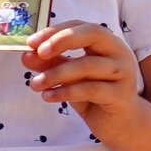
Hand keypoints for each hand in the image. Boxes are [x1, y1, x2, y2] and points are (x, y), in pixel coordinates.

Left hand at [21, 21, 141, 136]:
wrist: (121, 124)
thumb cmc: (96, 96)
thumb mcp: (70, 77)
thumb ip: (51, 64)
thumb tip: (26, 56)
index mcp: (107, 44)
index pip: (81, 26)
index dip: (56, 31)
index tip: (31, 43)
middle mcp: (119, 53)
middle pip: (93, 34)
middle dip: (62, 40)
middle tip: (39, 53)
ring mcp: (123, 73)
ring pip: (87, 65)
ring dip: (56, 74)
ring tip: (35, 84)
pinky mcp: (121, 95)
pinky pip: (90, 89)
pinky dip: (65, 92)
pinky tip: (48, 97)